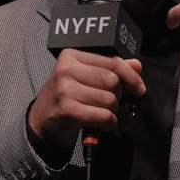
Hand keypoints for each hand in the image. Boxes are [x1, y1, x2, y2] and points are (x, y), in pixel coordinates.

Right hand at [29, 49, 145, 147]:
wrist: (41, 122)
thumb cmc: (66, 97)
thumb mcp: (85, 77)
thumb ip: (110, 68)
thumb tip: (136, 65)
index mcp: (72, 55)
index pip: (112, 61)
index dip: (130, 76)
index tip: (139, 87)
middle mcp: (66, 69)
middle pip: (112, 81)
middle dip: (118, 95)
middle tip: (110, 102)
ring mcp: (65, 90)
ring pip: (110, 99)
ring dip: (112, 111)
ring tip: (101, 113)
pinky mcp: (68, 111)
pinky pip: (104, 116)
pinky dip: (108, 123)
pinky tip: (102, 124)